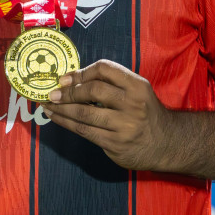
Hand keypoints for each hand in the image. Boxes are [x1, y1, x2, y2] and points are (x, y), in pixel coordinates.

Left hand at [44, 59, 170, 171]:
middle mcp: (132, 105)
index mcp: (138, 86)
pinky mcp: (114, 145)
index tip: (66, 78)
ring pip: (84, 114)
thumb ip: (112, 84)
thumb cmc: (145, 112)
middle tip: (52, 93)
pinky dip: (66, 123)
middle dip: (68, 91)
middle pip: (92, 90)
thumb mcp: (137, 91)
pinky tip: (56, 118)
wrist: (167, 143)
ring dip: (61, 109)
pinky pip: (84, 131)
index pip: (105, 69)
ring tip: (47, 105)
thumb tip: (71, 79)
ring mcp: (123, 126)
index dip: (82, 72)